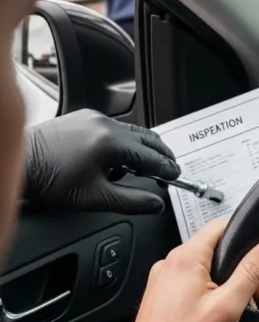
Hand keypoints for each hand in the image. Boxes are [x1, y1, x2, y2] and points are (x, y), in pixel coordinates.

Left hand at [23, 109, 179, 213]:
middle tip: (168, 168)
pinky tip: (116, 157)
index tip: (175, 176)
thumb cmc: (50, 180)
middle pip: (147, 138)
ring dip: (141, 148)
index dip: (167, 169)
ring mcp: (92, 117)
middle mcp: (104, 124)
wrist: (19, 164)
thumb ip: (133, 202)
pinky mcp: (82, 117)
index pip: (152, 157)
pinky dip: (123, 141)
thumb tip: (156, 203)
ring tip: (142, 166)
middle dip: (161, 154)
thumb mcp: (96, 198)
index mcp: (111, 143)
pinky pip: (113, 127)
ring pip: (131, 131)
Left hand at [99, 219, 258, 321]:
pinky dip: (207, 295)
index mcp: (185, 259)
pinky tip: (213, 317)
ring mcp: (163, 280)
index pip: (221, 226)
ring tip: (231, 310)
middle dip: (238, 268)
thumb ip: (251, 272)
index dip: (246, 238)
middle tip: (250, 294)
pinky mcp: (162, 296)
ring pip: (203, 269)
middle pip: (215, 249)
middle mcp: (170, 264)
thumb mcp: (228, 306)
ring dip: (224, 284)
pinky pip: (191, 284)